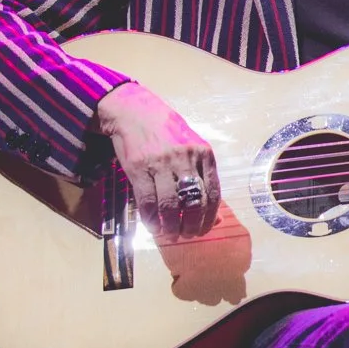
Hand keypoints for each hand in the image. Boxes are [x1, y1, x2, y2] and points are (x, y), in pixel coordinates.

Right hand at [94, 82, 220, 242]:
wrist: (134, 112)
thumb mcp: (192, 147)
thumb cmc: (168, 132)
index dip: (209, 217)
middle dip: (192, 225)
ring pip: (170, 205)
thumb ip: (202, 176)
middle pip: (194, 202)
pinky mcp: (139, 168)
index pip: (213, 193)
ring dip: (171, 226)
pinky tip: (153, 226)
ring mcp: (161, 163)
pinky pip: (147, 201)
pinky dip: (151, 219)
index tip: (204, 229)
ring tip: (170, 234)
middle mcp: (186, 158)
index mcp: (204, 154)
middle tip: (187, 235)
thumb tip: (214, 214)